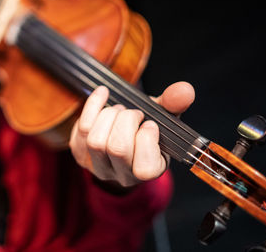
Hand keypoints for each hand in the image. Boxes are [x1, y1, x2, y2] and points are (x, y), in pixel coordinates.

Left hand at [69, 81, 194, 186]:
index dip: (147, 138)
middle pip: (117, 149)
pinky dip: (92, 106)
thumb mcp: (165, 119)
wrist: (125, 140)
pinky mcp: (80, 153)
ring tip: (119, 109)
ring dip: (109, 115)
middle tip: (134, 113)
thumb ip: (175, 105)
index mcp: (149, 171)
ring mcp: (98, 166)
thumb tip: (185, 90)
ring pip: (96, 141)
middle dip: (127, 120)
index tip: (150, 124)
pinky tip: (103, 94)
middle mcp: (122, 175)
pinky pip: (80, 130)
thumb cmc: (148, 130)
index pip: (144, 167)